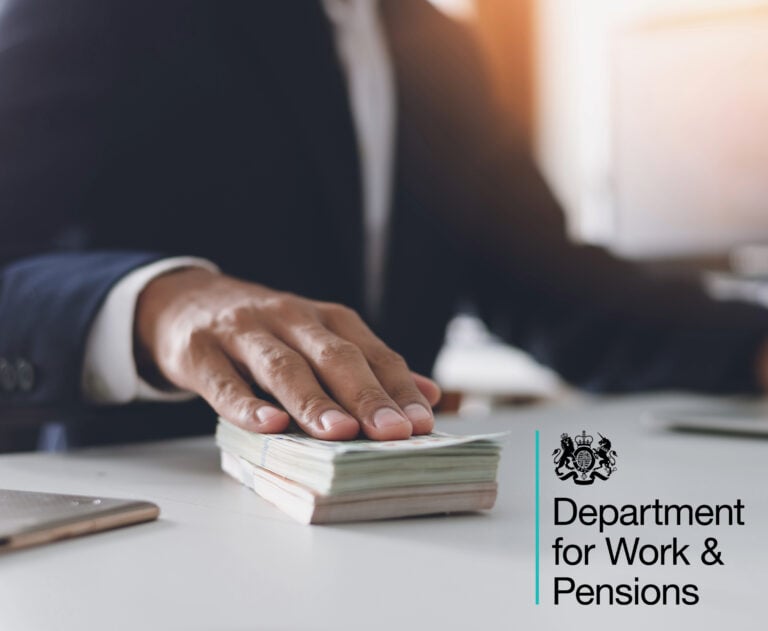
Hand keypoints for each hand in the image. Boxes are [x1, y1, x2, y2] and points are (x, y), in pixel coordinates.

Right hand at [135, 268, 440, 439]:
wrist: (188, 301)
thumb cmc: (266, 330)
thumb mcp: (318, 338)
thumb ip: (370, 367)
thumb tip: (429, 396)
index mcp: (326, 318)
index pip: (372, 353)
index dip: (398, 388)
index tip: (422, 423)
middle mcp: (290, 319)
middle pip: (333, 357)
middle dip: (366, 395)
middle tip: (392, 432)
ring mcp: (244, 332)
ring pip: (283, 366)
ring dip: (314, 400)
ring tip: (341, 433)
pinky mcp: (201, 352)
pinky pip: (225, 381)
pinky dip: (247, 405)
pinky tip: (270, 426)